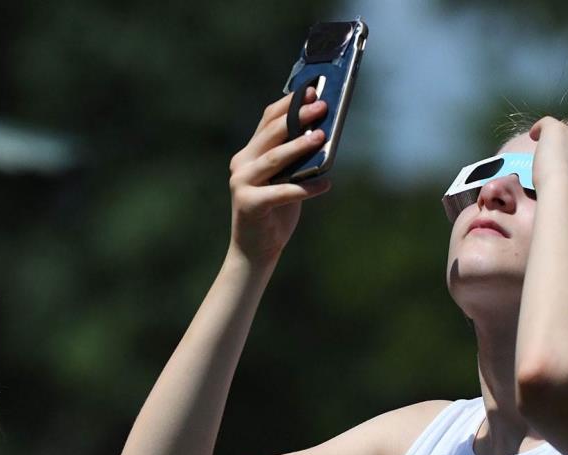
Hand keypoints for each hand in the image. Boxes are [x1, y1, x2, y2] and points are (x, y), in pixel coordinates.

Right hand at [228, 88, 331, 262]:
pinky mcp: (248, 204)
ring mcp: (242, 183)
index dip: (289, 104)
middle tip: (321, 106)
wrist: (255, 251)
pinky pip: (281, 192)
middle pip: (270, 134)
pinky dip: (305, 188)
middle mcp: (242, 164)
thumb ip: (295, 160)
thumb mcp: (286, 180)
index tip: (311, 90)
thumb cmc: (275, 213)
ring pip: (274, 159)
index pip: (268, 120)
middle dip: (297, 117)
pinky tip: (325, 185)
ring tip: (321, 137)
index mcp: (249, 154)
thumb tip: (322, 135)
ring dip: (299, 146)